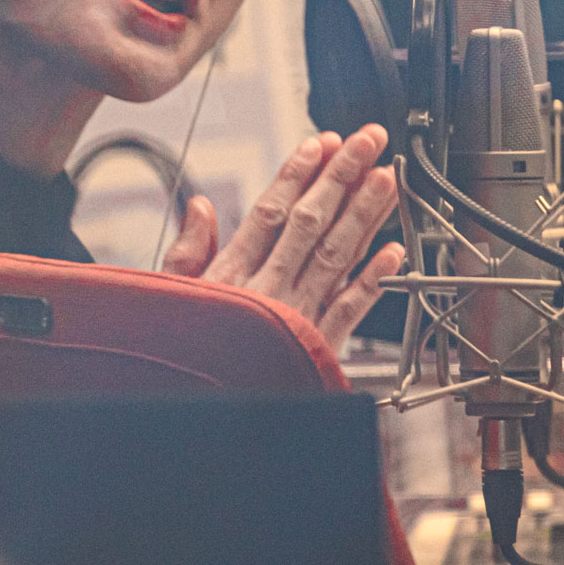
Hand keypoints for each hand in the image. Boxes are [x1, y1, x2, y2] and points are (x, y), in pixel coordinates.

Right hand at [160, 125, 404, 353]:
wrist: (202, 423)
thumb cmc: (182, 359)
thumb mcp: (168, 301)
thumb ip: (188, 254)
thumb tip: (201, 207)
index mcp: (232, 276)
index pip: (270, 214)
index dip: (297, 175)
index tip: (320, 144)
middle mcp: (269, 291)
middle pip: (311, 223)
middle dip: (342, 177)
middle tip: (367, 140)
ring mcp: (296, 318)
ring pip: (337, 256)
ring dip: (364, 215)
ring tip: (386, 178)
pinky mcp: (315, 347)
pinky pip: (350, 311)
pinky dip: (374, 281)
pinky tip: (394, 253)